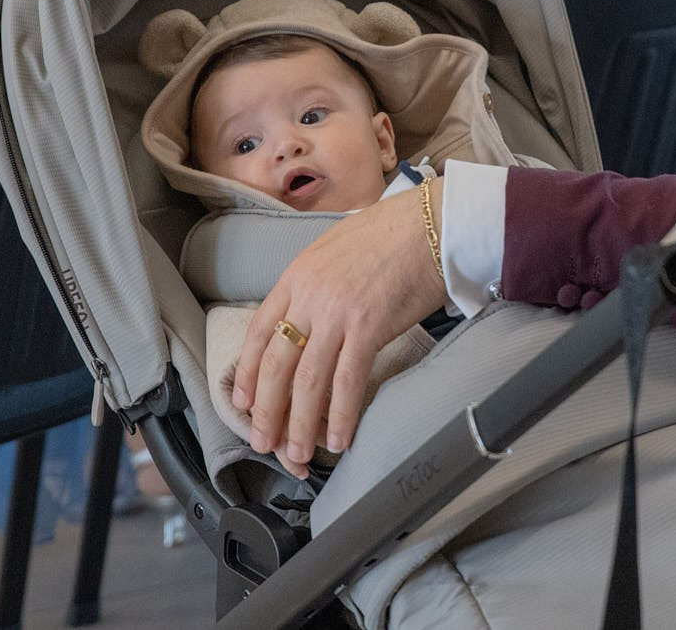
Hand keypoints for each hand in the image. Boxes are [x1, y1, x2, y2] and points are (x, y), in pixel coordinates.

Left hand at [232, 185, 448, 476]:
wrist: (431, 222)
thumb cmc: (392, 233)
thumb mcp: (335, 250)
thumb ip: (315, 283)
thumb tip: (309, 318)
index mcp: (297, 275)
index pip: (259, 333)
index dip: (248, 375)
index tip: (244, 404)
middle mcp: (310, 296)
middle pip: (276, 365)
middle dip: (267, 412)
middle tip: (265, 443)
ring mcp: (338, 313)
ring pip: (307, 381)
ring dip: (300, 425)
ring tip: (299, 454)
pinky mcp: (370, 327)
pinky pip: (347, 381)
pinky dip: (340, 415)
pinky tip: (338, 438)